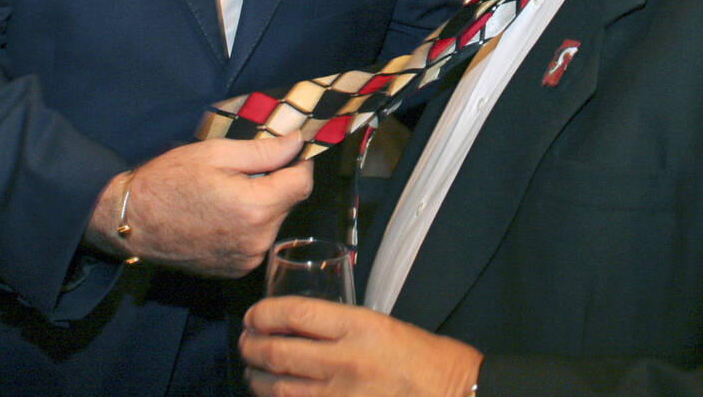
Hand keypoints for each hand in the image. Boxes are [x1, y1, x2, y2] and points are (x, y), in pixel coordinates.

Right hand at [86, 133, 311, 277]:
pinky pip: (257, 240)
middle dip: (276, 183)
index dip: (300, 162)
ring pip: (273, 222)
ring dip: (262, 205)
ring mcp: (247, 259)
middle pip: (288, 202)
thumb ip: (263, 150)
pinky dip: (249, 225)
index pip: (303, 183)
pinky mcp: (235, 270)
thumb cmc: (169, 181)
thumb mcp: (215, 153)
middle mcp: (257, 240)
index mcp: (255, 208)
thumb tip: (297, 143)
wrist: (132, 222)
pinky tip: (222, 214)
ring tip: (227, 193)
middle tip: (244, 170)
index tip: (290, 150)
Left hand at [241, 296, 481, 396]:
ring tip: (252, 371)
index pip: (295, 313)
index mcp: (359, 326)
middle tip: (245, 343)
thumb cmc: (426, 360)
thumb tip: (302, 328)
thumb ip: (343, 327)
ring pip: (280, 389)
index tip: (254, 315)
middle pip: (280, 352)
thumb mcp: (383, 326)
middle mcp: (346, 361)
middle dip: (252, 346)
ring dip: (258, 379)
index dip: (264, 313)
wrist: (457, 396)